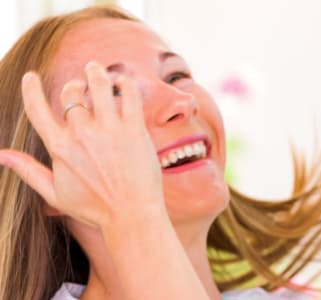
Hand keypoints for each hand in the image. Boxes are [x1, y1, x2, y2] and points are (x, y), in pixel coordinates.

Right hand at [0, 61, 165, 229]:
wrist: (132, 215)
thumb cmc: (94, 207)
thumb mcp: (54, 192)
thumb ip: (28, 170)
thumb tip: (1, 155)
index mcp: (59, 147)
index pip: (36, 109)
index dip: (30, 89)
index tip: (31, 77)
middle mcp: (82, 134)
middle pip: (70, 93)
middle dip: (72, 85)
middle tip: (79, 85)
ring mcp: (110, 130)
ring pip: (99, 86)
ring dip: (96, 73)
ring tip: (96, 69)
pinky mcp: (134, 129)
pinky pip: (129, 95)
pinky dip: (124, 84)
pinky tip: (122, 83)